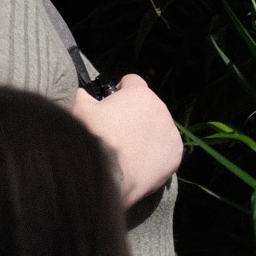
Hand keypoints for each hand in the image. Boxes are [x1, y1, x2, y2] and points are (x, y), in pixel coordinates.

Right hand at [71, 71, 182, 208]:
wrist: (110, 175)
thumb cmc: (96, 136)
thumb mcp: (79, 108)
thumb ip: (83, 94)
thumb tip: (84, 93)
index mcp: (140, 93)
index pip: (132, 81)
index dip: (120, 90)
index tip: (111, 104)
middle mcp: (161, 109)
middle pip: (147, 105)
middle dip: (134, 114)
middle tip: (116, 130)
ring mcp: (170, 133)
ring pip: (158, 127)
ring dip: (146, 132)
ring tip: (128, 149)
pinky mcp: (176, 155)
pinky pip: (166, 148)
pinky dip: (156, 153)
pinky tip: (140, 162)